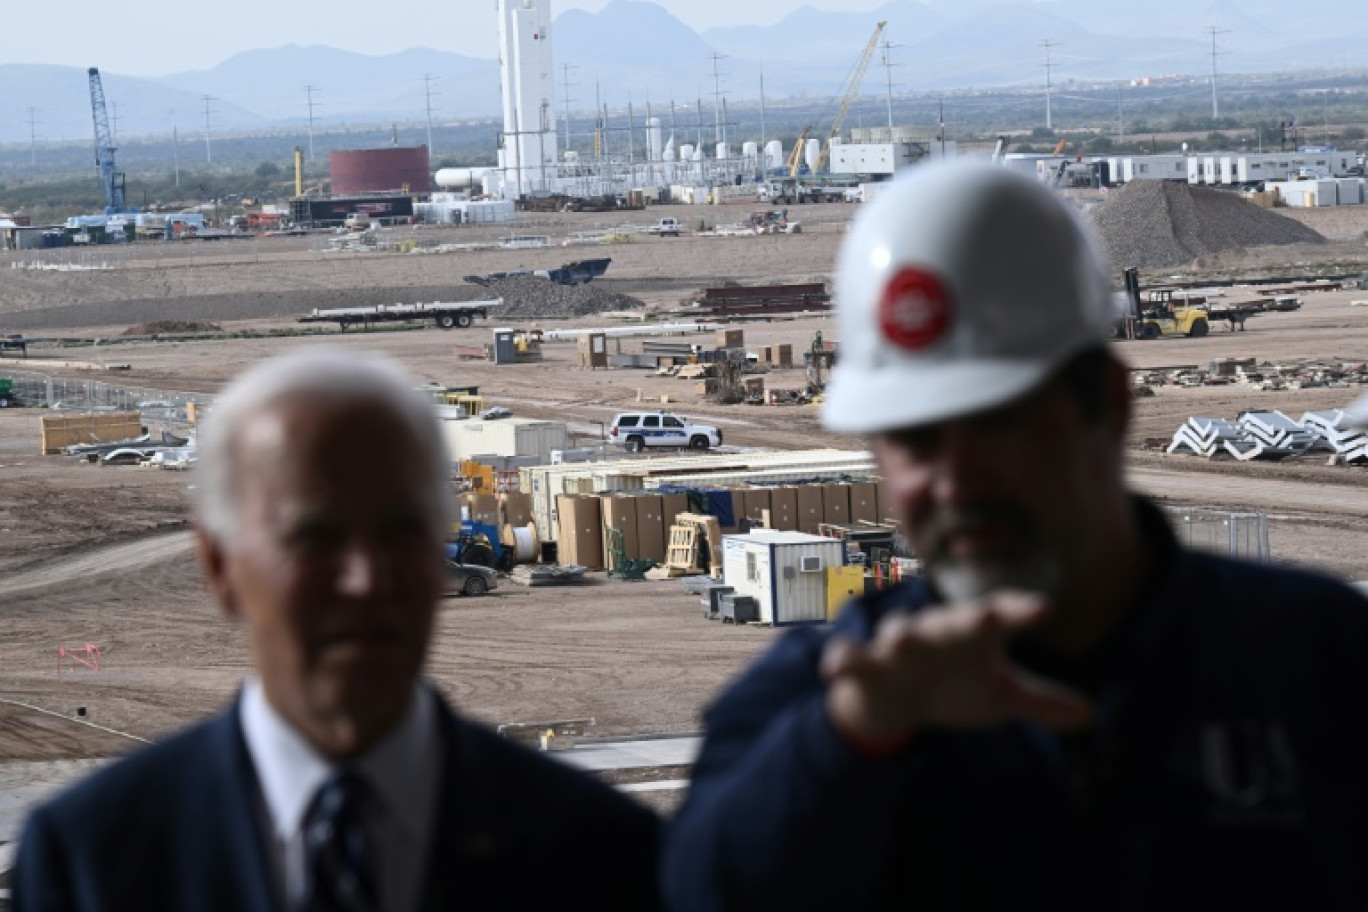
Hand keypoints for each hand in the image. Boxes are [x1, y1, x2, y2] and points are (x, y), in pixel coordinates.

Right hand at [821, 591, 1092, 746]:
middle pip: (950, 622)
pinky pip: (852, 659)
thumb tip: (1089, 714)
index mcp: (971, 634)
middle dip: (964, 619)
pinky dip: (844, 659)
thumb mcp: (996, 696)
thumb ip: (1038, 701)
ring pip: (898, 635)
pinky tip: (835, 666)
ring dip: (899, 637)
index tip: (1042, 608)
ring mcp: (897, 648)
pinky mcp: (865, 667)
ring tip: (900, 641)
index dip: (1019, 611)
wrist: (893, 698)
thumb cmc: (951, 686)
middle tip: (985, 616)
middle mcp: (936, 633)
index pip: (999, 618)